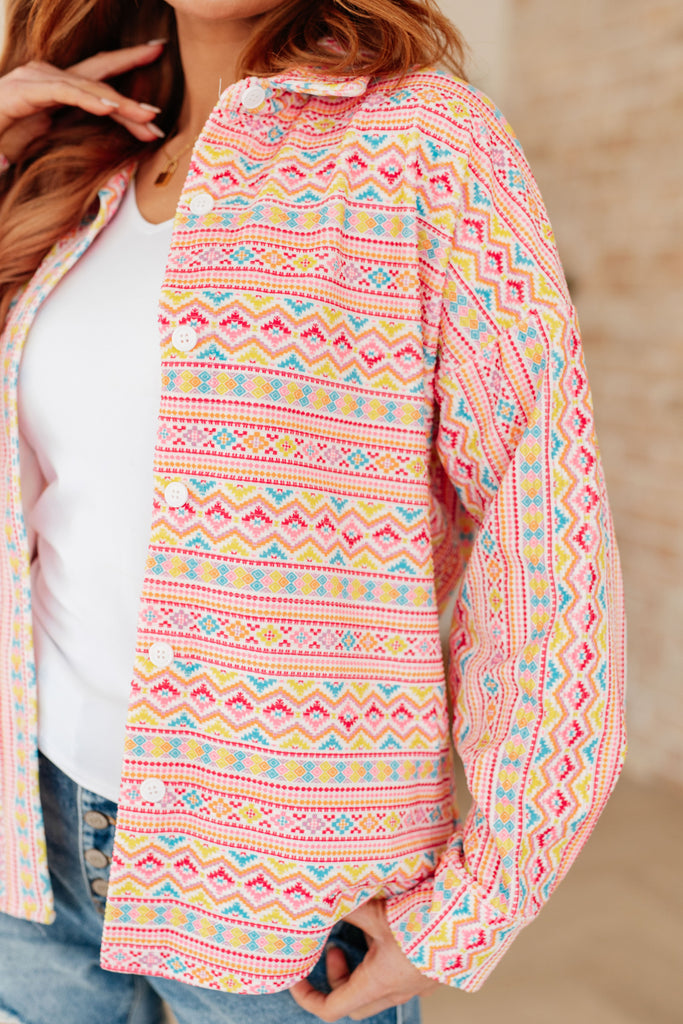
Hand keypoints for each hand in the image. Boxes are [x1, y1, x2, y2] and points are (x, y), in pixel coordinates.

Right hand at [0, 41, 165, 164]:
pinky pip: (64, 93)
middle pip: (99, 77)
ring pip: (88, 88)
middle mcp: (48, 75)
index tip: (156, 52)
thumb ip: (76, 130)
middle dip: (133, 85)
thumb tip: (112, 138)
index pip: (99, 73)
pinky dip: (89, 99)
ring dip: (120, 104)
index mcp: (57, 85)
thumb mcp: (50, 137)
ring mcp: (36, 79)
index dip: (128, 62)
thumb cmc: (7, 139)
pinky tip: (110, 108)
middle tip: (161, 109)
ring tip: (147, 117)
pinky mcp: (26, 91)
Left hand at [289, 899, 437, 1021]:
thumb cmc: (424, 921)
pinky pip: (400, 976)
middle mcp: (395, 991)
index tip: (297, 977)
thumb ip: (348, 907)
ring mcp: (415, 985)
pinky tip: (392, 928)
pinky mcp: (430, 971)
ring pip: (378, 989)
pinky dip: (385, 959)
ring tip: (365, 930)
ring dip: (363, 966)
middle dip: (338, 977)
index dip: (307, 996)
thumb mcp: (377, 911)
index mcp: (377, 984)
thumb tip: (321, 897)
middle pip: (353, 1001)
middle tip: (334, 945)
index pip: (330, 1009)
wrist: (472, 920)